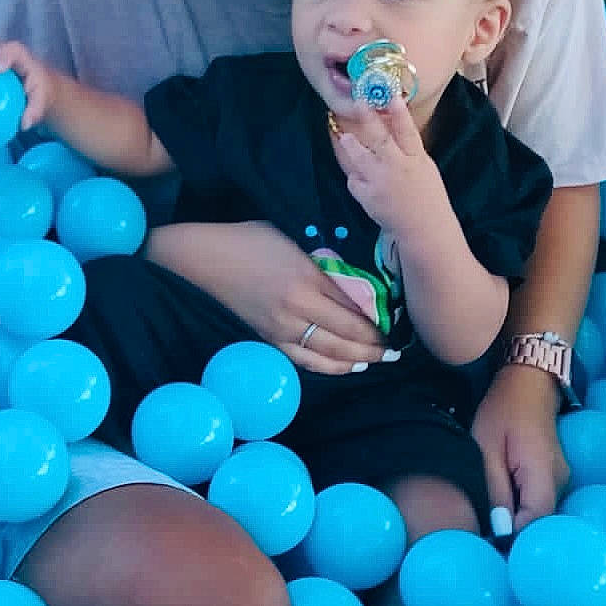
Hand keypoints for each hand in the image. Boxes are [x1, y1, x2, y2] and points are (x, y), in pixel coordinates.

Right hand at [144, 220, 389, 375]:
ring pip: (327, 355)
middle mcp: (296, 311)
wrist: (206, 258)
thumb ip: (326, 265)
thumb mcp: (295, 243)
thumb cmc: (251, 240)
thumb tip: (358, 287)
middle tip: (395, 351)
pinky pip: (304, 360)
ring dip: (356, 361)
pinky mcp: (268, 338)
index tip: (398, 327)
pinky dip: (328, 366)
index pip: (354, 313)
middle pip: (346, 339)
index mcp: (306, 282)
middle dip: (374, 348)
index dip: (379, 325)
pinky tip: (344, 365)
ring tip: (377, 359)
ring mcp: (280, 329)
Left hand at [329, 95, 446, 237]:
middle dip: (367, 119)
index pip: (408, 132)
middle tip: (358, 102)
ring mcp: (380, 183)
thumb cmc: (428, 196)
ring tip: (344, 137)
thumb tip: (393, 126)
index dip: (399, 113)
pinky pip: (354, 180)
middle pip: (379, 140)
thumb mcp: (425, 168)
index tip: (392, 95)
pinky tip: (362, 177)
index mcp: (416, 159)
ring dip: (350, 145)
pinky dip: (356, 177)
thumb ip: (408, 149)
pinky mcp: (368, 198)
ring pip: (359, 158)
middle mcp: (397, 168)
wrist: (424, 230)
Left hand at [470, 360, 569, 534]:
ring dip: (518, 523)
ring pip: (540, 515)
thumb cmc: (503, 410)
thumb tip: (501, 531)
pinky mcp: (553, 476)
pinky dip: (522, 510)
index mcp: (543, 476)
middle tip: (485, 546)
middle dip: (515, 537)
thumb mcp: (487, 449)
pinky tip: (502, 510)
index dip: (515, 542)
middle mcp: (558, 483)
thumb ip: (495, 490)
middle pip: (540, 524)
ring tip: (489, 530)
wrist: (528, 382)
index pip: (535, 524)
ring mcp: (559, 480)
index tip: (490, 551)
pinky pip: (539, 502)